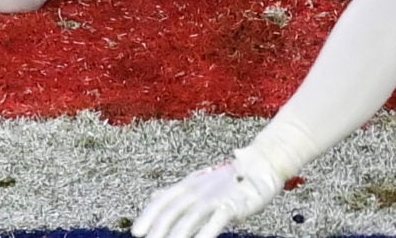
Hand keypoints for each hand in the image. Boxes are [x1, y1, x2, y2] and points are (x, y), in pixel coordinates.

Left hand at [133, 148, 280, 237]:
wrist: (259, 166)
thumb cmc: (227, 178)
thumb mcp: (197, 183)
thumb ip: (176, 193)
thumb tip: (154, 197)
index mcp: (186, 185)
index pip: (161, 202)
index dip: (147, 216)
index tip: (137, 232)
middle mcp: (196, 190)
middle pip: (172, 212)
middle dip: (159, 230)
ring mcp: (213, 197)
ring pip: (190, 218)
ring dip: (178, 236)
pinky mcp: (231, 204)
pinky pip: (215, 221)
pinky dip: (206, 233)